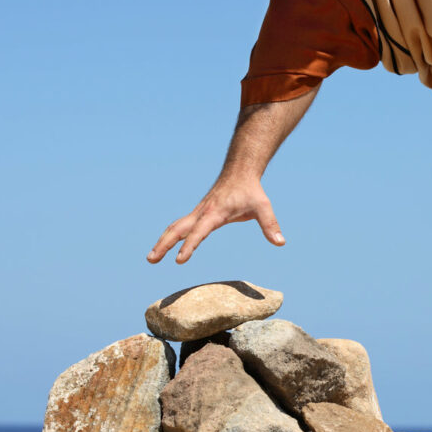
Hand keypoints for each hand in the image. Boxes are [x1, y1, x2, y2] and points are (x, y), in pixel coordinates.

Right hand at [147, 174, 284, 264]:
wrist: (240, 171)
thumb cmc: (251, 190)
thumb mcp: (263, 207)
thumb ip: (270, 225)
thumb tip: (281, 242)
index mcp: (215, 213)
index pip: (199, 232)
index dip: (190, 246)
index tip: (179, 260)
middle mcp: (202, 213)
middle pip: (178, 229)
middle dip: (164, 244)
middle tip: (151, 260)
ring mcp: (198, 212)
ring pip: (175, 227)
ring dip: (162, 242)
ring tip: (151, 258)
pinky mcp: (198, 213)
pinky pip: (180, 226)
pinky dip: (170, 236)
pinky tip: (163, 246)